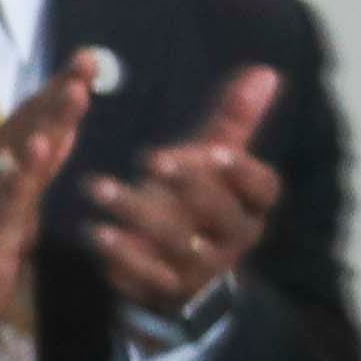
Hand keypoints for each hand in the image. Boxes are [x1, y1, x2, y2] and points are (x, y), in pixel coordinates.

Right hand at [0, 57, 99, 360]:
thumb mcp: (19, 201)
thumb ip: (40, 166)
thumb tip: (65, 127)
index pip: (33, 118)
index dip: (60, 87)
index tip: (89, 59)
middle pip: (29, 124)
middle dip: (60, 92)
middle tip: (88, 61)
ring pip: (21, 152)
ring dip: (48, 120)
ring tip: (74, 94)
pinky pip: (5, 197)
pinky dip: (20, 173)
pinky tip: (37, 153)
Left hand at [82, 64, 282, 313]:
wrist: (180, 267)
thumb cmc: (196, 197)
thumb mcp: (213, 158)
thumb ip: (234, 119)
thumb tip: (266, 70)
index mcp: (252, 205)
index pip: (263, 189)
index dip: (242, 172)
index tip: (215, 150)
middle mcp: (235, 239)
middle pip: (218, 214)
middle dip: (185, 186)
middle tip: (148, 160)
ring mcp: (202, 269)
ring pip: (177, 242)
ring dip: (135, 212)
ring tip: (95, 187)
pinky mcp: (168, 289)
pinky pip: (149, 276)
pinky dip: (122, 254)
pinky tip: (94, 231)